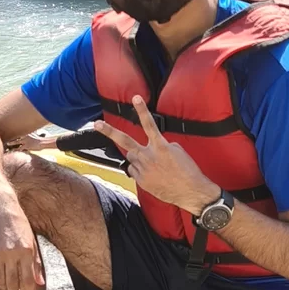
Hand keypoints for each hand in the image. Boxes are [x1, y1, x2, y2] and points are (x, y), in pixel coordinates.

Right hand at [0, 194, 44, 289]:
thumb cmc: (19, 224)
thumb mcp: (32, 242)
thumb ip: (35, 264)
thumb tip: (39, 283)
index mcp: (26, 251)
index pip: (28, 281)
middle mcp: (11, 253)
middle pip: (13, 284)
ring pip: (0, 281)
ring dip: (5, 286)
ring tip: (9, 285)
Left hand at [100, 97, 218, 214]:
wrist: (191, 192)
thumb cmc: (187, 171)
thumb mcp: (178, 151)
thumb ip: (162, 145)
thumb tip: (153, 147)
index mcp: (160, 147)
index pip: (149, 124)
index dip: (142, 110)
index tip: (136, 98)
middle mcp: (148, 157)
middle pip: (125, 141)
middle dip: (109, 132)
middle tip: (97, 124)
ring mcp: (143, 169)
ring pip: (131, 157)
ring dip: (136, 157)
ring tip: (150, 163)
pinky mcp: (141, 181)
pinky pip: (134, 171)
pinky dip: (139, 170)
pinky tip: (151, 174)